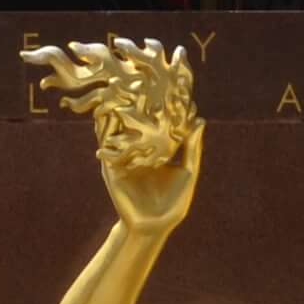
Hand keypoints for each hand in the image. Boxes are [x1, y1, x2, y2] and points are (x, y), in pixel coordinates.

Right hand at [26, 39, 201, 228]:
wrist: (153, 227)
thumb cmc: (174, 204)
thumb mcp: (188, 172)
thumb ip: (191, 148)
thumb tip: (199, 120)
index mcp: (158, 149)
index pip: (158, 121)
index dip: (162, 105)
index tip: (166, 83)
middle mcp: (138, 148)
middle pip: (137, 121)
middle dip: (137, 102)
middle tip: (138, 77)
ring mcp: (123, 157)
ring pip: (119, 129)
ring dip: (116, 110)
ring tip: (116, 87)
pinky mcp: (111, 167)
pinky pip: (106, 145)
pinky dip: (104, 129)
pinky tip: (103, 113)